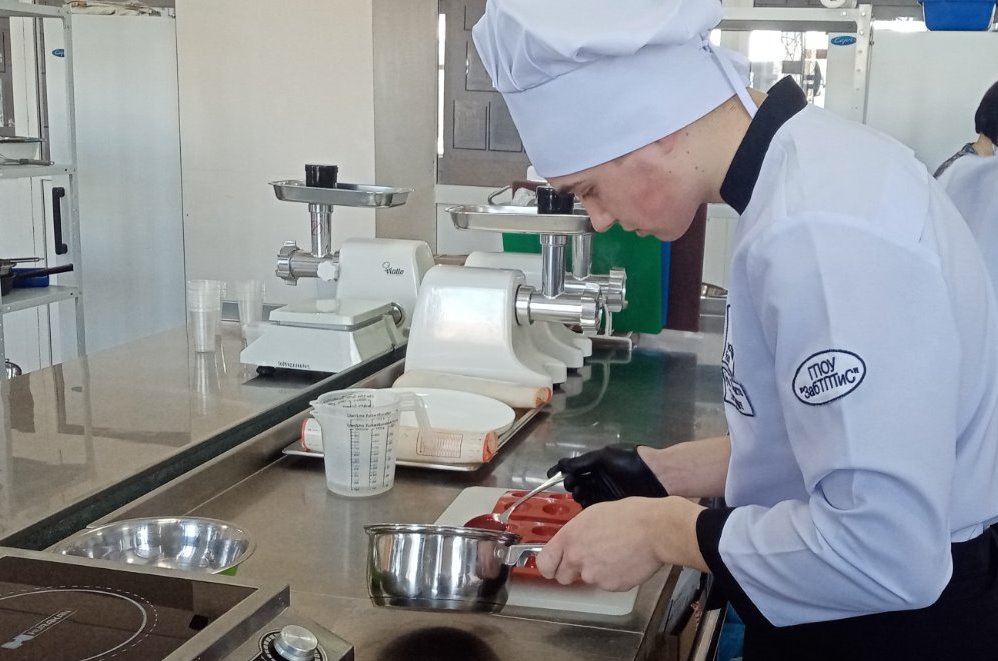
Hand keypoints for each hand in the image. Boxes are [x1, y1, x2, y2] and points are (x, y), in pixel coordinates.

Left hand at [535, 496, 706, 589]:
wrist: (654, 530)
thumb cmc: (629, 516)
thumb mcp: (592, 515)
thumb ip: (576, 534)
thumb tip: (573, 543)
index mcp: (569, 538)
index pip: (544, 563)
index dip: (549, 566)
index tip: (554, 567)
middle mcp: (577, 558)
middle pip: (562, 577)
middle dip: (573, 571)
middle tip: (590, 559)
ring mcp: (593, 575)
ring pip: (589, 579)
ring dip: (598, 571)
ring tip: (615, 553)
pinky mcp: (611, 586)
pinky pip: (608, 584)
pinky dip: (615, 576)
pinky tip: (626, 560)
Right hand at [548, 445, 665, 506]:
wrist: (659, 475)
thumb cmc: (631, 461)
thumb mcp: (604, 457)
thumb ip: (583, 462)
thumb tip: (561, 466)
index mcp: (597, 465)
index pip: (575, 471)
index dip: (565, 474)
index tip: (553, 478)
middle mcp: (599, 479)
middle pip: (578, 485)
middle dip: (572, 486)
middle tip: (574, 486)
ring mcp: (606, 493)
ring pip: (586, 497)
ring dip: (580, 496)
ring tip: (581, 494)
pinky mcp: (613, 506)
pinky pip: (596, 508)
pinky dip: (589, 508)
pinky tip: (587, 507)